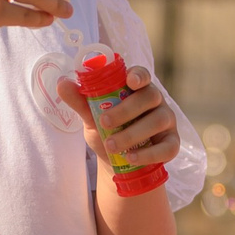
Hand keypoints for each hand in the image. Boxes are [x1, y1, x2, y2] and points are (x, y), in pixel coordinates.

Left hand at [59, 61, 180, 173]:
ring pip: (158, 121)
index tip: (130, 80)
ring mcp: (167, 122)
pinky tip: (131, 158)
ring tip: (111, 145)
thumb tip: (62, 83)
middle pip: (150, 97)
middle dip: (126, 109)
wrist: (116, 160)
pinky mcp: (172, 143)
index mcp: (136, 88)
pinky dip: (149, 153)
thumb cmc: (107, 130)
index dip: (139, 75)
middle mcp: (155, 101)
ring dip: (133, 133)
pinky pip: (167, 147)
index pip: (142, 74)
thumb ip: (80, 101)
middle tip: (104, 122)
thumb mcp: (91, 116)